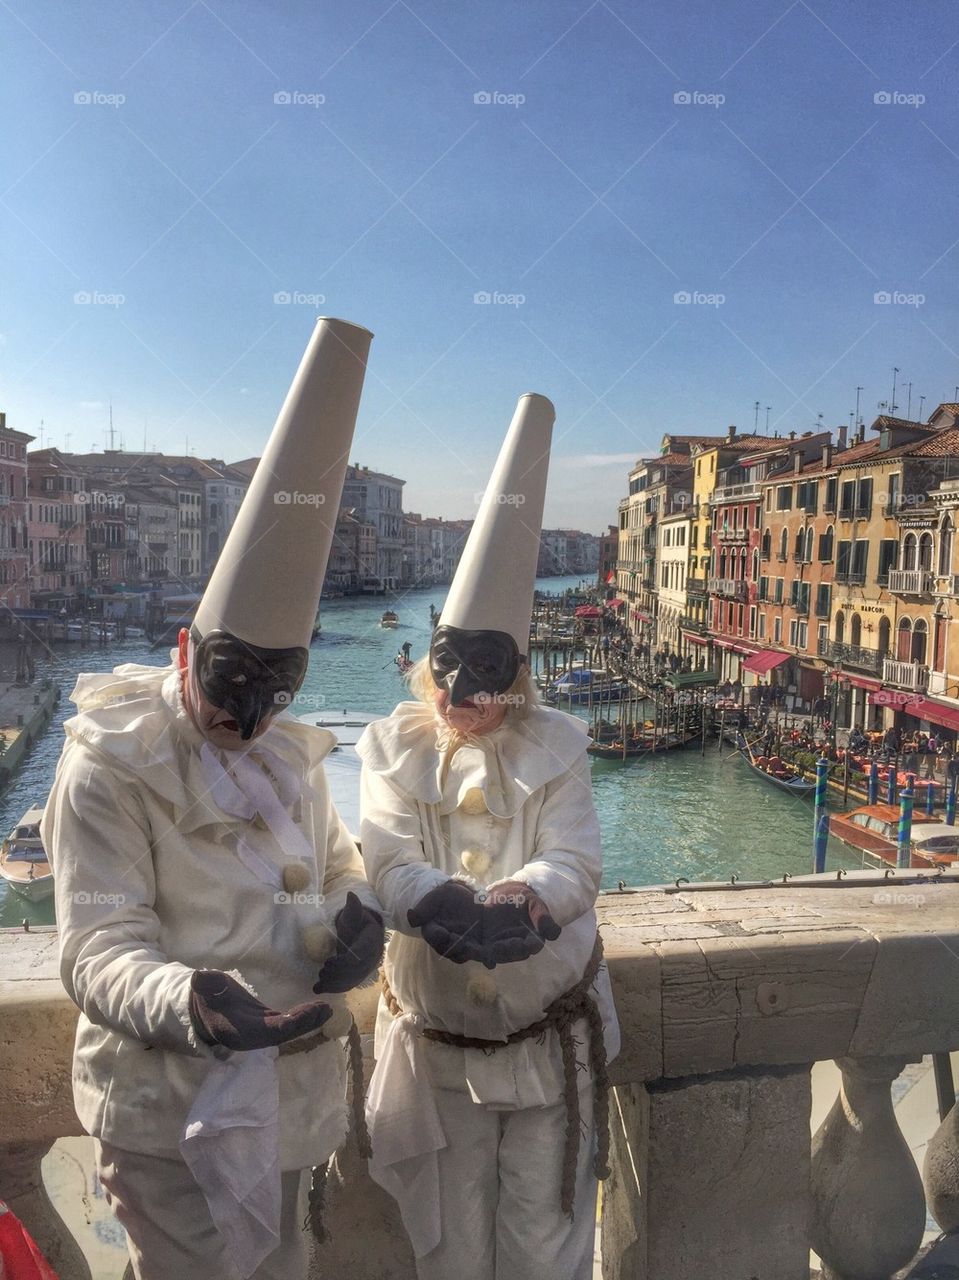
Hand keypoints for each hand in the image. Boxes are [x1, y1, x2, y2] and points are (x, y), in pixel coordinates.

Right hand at [189, 970, 332, 1051]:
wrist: (204, 1009)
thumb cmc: (207, 997)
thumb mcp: (206, 988)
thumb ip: (207, 984)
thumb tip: (199, 977)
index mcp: (239, 1031)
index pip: (267, 1030)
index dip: (287, 1024)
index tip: (304, 1014)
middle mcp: (253, 1037)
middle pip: (283, 1033)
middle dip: (304, 1023)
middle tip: (325, 1010)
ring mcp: (262, 1033)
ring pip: (288, 1031)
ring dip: (308, 1022)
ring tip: (328, 1010)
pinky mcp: (267, 1025)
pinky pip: (288, 1025)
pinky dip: (303, 1019)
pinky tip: (318, 1010)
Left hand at [313, 892, 384, 993]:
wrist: (360, 931)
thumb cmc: (355, 920)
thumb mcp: (353, 913)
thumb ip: (352, 908)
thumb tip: (351, 895)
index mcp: (372, 940)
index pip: (361, 954)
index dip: (345, 962)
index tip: (328, 962)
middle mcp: (373, 956)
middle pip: (357, 970)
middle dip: (338, 974)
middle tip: (322, 971)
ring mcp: (367, 967)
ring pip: (353, 980)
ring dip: (335, 984)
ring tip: (318, 982)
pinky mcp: (359, 975)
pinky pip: (348, 984)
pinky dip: (334, 989)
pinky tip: (319, 989)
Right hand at [407, 880, 485, 963]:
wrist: (466, 900)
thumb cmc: (448, 897)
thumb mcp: (438, 896)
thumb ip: (425, 907)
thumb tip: (410, 917)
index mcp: (434, 930)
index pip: (432, 934)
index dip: (436, 935)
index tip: (442, 933)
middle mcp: (446, 942)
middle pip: (449, 949)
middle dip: (457, 947)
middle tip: (464, 944)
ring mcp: (462, 946)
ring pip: (464, 954)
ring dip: (471, 955)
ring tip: (479, 955)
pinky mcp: (477, 947)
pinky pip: (480, 954)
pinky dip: (486, 957)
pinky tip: (492, 960)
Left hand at [479, 880, 560, 969]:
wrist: (505, 894)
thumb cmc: (524, 898)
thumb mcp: (534, 904)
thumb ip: (542, 918)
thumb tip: (554, 934)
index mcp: (532, 939)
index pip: (532, 946)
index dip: (528, 946)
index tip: (526, 946)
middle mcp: (516, 947)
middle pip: (512, 953)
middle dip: (504, 952)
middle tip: (497, 949)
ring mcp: (500, 946)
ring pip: (495, 953)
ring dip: (488, 954)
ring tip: (481, 952)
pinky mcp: (486, 943)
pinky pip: (481, 949)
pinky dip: (475, 950)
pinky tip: (468, 948)